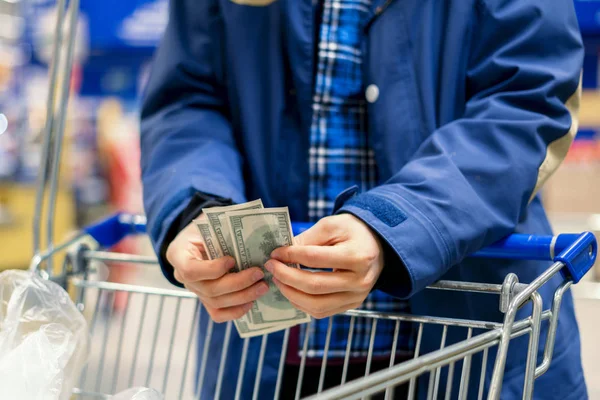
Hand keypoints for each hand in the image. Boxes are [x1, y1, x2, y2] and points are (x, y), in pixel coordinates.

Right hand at [166, 215, 268, 322]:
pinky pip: (217, 313)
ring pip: (216, 302)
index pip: (191, 270)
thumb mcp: (209, 219)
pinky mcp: (205, 299)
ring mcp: (194, 290)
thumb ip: (222, 222)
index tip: (232, 259)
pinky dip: (235, 311)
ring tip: (262, 287)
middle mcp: (181, 276)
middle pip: (208, 289)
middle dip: (237, 283)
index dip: (213, 269)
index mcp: (178, 253)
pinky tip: (251, 302)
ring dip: (242, 296)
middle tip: (259, 274)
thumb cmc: (206, 226)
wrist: (200, 236)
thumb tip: (248, 221)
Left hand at [265, 214, 384, 318]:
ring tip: (278, 280)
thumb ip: (307, 239)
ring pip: (316, 305)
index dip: (291, 256)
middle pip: (315, 286)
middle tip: (271, 267)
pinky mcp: (351, 305)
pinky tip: (291, 291)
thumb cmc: (352, 231)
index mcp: (357, 256)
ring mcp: (357, 297)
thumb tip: (282, 254)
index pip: (315, 259)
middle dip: (286, 277)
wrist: (376, 245)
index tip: (275, 253)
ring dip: (291, 294)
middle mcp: (360, 281)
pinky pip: (321, 312)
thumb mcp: (331, 225)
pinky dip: (301, 304)